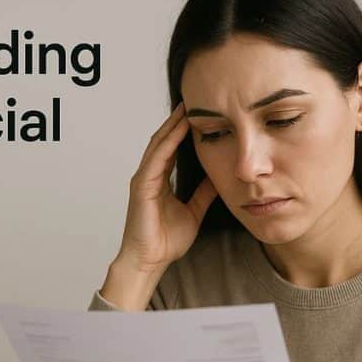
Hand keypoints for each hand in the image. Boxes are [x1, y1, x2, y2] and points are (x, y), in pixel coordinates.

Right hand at [116, 101, 217, 272]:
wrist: (150, 260)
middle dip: (178, 120)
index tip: (200, 114)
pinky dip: (167, 141)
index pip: (173, 148)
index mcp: (161, 180)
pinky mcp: (142, 185)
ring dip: (172, 124)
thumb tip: (218, 177)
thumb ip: (203, 193)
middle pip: (164, 140)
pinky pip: (156, 157)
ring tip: (186, 106)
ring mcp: (144, 179)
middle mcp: (150, 175)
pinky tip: (179, 128)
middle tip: (193, 100)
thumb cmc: (166, 241)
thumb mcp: (194, 211)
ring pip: (159, 143)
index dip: (184, 131)